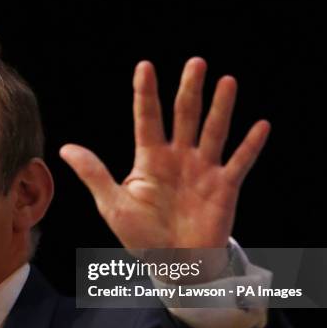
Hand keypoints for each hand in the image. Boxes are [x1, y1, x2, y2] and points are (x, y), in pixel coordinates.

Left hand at [60, 58, 269, 249]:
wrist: (173, 265)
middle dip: (189, 90)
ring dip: (221, 108)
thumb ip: (94, 174)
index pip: (147, 119)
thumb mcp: (113, 204)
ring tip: (226, 81)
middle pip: (184, 116)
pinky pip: (240, 163)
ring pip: (213, 132)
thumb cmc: (141, 236)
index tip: (144, 67)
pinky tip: (261, 125)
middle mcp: (178, 158)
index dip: (145, 94)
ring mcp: (203, 171)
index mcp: (150, 159)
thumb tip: (65, 148)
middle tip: (195, 63)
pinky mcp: (224, 188)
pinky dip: (250, 146)